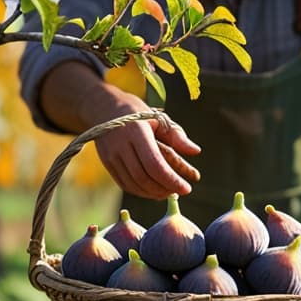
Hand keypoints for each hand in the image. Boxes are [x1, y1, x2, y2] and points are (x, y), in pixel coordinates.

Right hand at [40, 61, 200, 199]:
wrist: (104, 108)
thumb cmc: (138, 113)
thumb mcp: (159, 118)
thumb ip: (177, 136)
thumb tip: (196, 151)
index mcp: (137, 132)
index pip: (155, 164)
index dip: (171, 180)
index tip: (187, 188)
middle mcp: (121, 145)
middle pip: (144, 177)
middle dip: (164, 189)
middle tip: (179, 191)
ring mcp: (111, 156)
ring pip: (134, 184)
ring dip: (153, 193)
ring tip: (169, 192)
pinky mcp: (107, 163)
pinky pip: (125, 184)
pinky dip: (141, 191)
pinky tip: (154, 191)